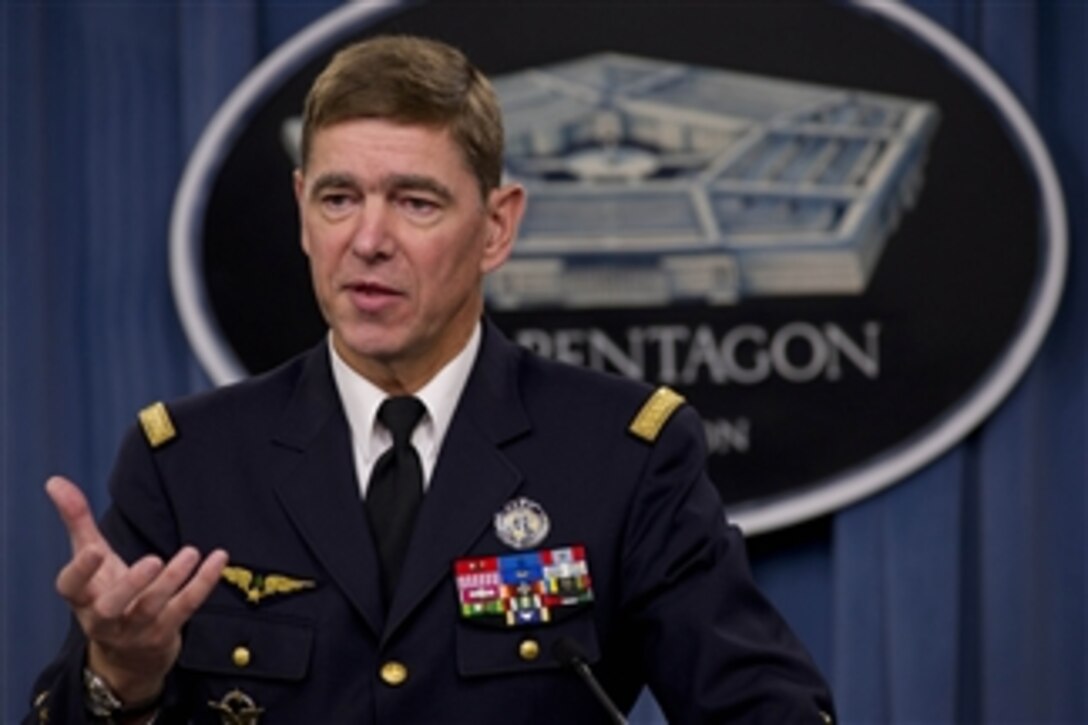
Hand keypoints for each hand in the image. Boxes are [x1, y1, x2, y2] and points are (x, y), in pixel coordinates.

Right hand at [46, 475, 227, 702]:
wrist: (128, 655)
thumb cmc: (105, 593)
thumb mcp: (91, 556)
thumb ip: (76, 520)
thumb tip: (55, 481)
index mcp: (82, 598)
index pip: (71, 588)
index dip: (80, 571)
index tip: (94, 550)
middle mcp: (105, 618)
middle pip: (112, 607)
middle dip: (131, 585)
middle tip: (153, 561)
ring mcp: (136, 629)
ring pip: (153, 608)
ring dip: (173, 580)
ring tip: (191, 552)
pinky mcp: (165, 632)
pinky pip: (186, 607)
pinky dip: (203, 584)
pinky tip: (218, 559)